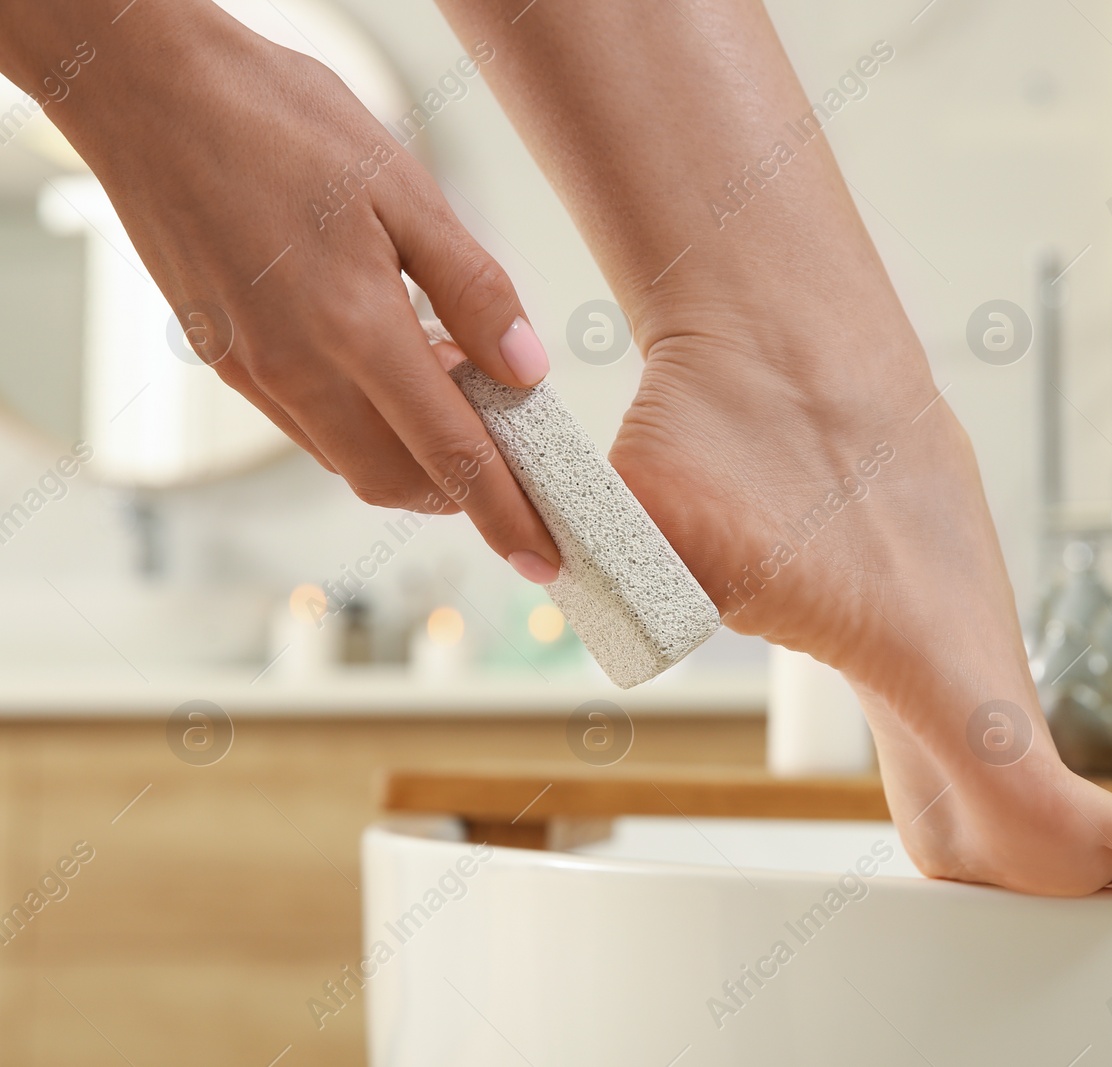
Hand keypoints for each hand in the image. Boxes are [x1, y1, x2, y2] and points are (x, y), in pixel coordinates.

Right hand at [30, 3, 559, 581]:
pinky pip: (308, 424)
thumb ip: (473, 290)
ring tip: (458, 397)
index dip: (505, 513)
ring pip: (348, 459)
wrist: (149, 88)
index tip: (544, 554)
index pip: (451, 456)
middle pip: (395, 481)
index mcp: (354, 331)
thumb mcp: (408, 192)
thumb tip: (526, 369)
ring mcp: (252, 371)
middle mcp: (296, 370)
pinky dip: (362, 424)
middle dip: (461, 494)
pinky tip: (393, 370)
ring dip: (411, 457)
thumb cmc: (280, 121)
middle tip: (511, 459)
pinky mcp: (226, 359)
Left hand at [610, 303, 1111, 895]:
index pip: (1032, 780)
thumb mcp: (648, 528)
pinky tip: (963, 801)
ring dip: (1015, 827)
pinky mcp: (946, 607)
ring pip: (1008, 757)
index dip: (1101, 845)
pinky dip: (990, 769)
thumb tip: (541, 584)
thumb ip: (604, 578)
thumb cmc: (728, 433)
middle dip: (1052, 869)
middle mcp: (964, 644)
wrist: (784, 338)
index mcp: (924, 652)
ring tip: (1002, 878)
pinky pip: (982, 709)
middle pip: (1033, 797)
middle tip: (1069, 915)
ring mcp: (965, 623)